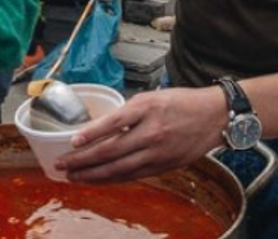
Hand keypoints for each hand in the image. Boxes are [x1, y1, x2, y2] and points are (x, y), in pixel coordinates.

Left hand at [56, 86, 225, 182]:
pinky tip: (98, 180)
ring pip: (119, 168)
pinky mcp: (164, 165)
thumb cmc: (182, 102)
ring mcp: (158, 151)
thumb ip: (128, 112)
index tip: (72, 142)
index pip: (113, 122)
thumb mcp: (151, 97)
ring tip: (74, 176)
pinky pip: (133, 175)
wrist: (214, 116)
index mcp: (146, 108)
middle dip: (83, 160)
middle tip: (63, 164)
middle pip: (111, 150)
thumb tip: (101, 127)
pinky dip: (113, 178)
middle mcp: (151, 131)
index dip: (91, 134)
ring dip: (93, 174)